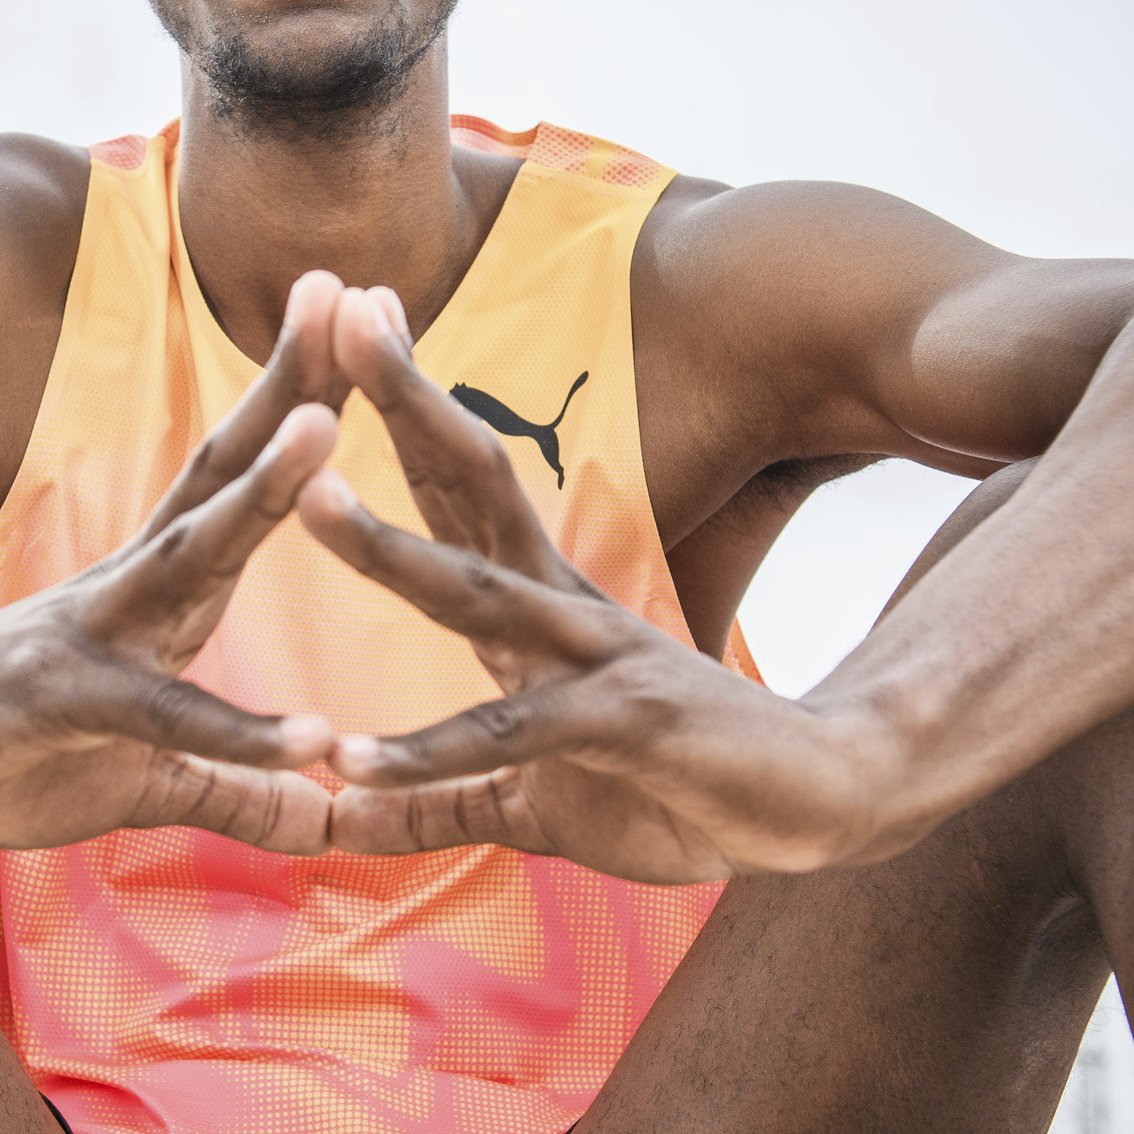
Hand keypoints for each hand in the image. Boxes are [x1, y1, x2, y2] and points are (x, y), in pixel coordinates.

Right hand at [0, 272, 357, 850]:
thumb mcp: (141, 787)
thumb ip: (235, 796)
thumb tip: (325, 820)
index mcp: (152, 590)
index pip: (236, 480)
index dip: (300, 401)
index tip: (364, 325)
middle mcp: (128, 591)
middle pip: (224, 476)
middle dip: (295, 389)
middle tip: (358, 298)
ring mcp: (90, 637)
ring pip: (190, 555)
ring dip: (262, 492)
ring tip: (332, 425)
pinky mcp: (59, 704)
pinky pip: (160, 715)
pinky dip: (238, 731)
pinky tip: (314, 740)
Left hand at [304, 289, 912, 881]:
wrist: (824, 802)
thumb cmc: (684, 787)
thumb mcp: (535, 805)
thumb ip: (436, 807)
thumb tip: (344, 822)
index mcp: (536, 605)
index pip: (456, 486)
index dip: (401, 406)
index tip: (344, 322)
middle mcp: (559, 609)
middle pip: (468, 483)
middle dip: (402, 399)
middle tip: (337, 312)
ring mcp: (592, 659)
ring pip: (476, 592)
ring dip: (388, 550)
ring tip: (309, 500)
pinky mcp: (620, 725)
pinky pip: (504, 738)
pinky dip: (424, 755)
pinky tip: (352, 761)